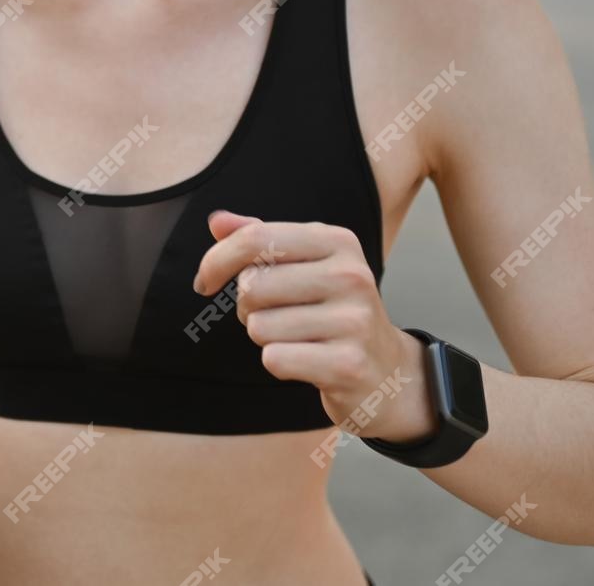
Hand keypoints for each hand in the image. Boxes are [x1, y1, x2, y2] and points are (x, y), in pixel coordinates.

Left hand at [191, 209, 432, 442]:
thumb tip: (216, 221)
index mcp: (337, 241)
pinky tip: (307, 361)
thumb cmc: (332, 311)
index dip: (216, 260)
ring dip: (265, 337)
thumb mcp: (304, 265)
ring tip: (297, 337)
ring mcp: (353, 321)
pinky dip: (279, 363)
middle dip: (247, 307)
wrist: (387, 372)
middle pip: (252, 286)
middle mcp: (350, 275)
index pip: (255, 238)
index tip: (206, 282)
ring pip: (258, 326)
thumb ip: (258, 239)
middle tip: (276, 315)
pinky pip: (274, 358)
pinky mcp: (347, 365)